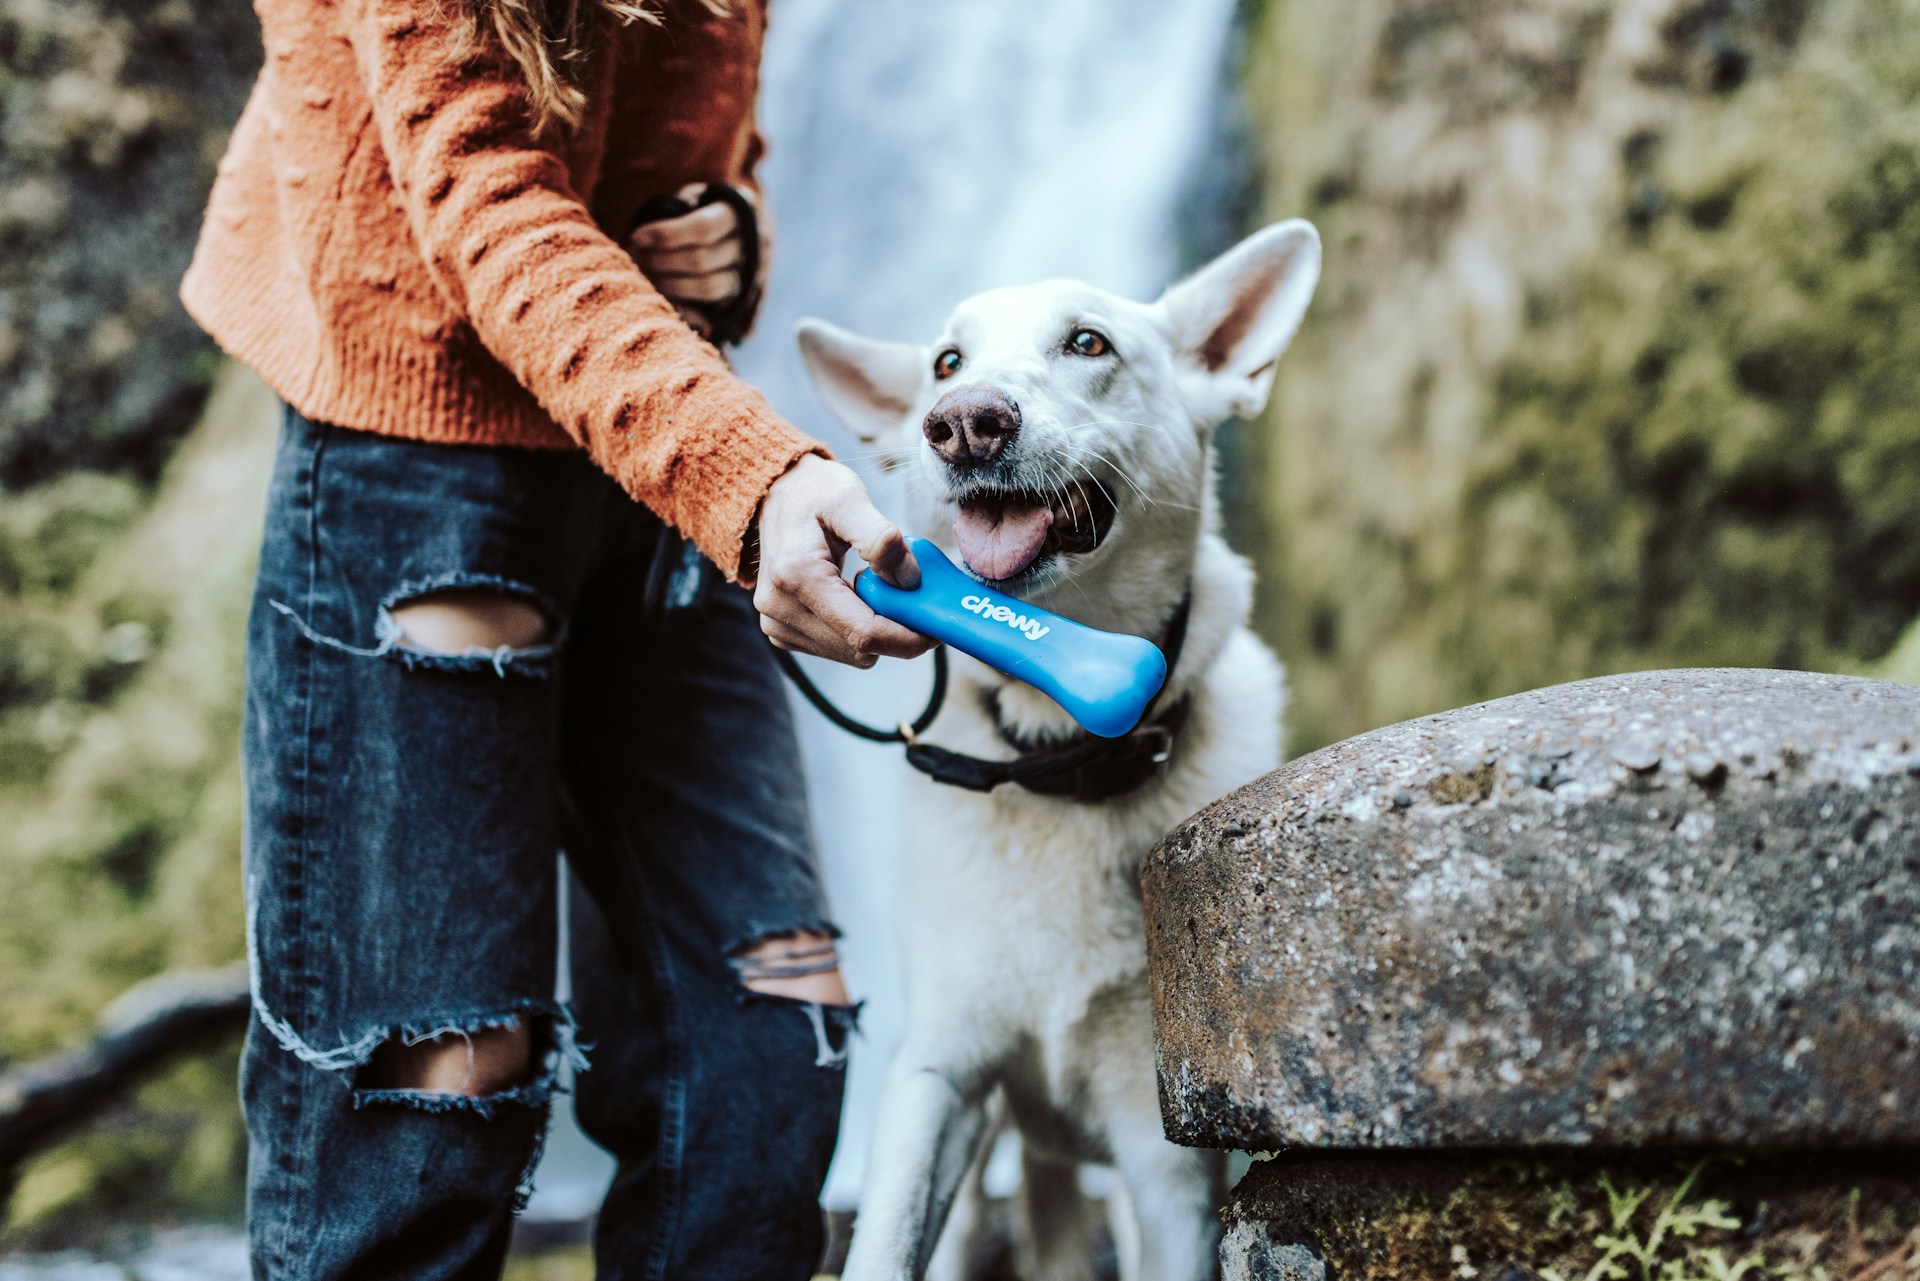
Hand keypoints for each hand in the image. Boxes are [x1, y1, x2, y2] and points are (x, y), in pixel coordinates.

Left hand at [627, 183, 760, 337]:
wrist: (726, 230)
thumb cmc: (696, 209)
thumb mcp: (689, 198)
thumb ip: (675, 212)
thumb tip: (640, 241)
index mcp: (740, 210)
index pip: (703, 227)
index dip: (667, 235)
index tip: (637, 237)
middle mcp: (750, 244)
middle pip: (702, 260)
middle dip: (662, 260)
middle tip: (635, 256)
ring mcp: (747, 272)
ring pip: (708, 287)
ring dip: (669, 284)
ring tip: (644, 274)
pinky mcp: (735, 296)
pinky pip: (709, 308)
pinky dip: (681, 305)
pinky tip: (660, 296)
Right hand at [753, 456, 933, 667]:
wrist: (775, 494)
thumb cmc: (813, 492)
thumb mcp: (851, 498)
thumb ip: (882, 540)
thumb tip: (909, 581)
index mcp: (796, 574)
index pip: (864, 632)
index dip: (908, 637)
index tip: (936, 626)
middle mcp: (779, 607)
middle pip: (860, 649)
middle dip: (894, 630)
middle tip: (909, 595)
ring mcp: (776, 623)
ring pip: (851, 654)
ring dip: (874, 628)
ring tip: (872, 586)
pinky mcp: (780, 630)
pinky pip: (836, 648)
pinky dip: (855, 628)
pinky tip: (852, 596)